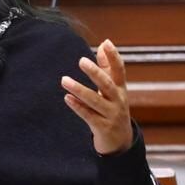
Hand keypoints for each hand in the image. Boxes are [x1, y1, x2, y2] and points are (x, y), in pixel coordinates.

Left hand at [60, 39, 133, 154]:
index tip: (106, 43)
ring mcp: (111, 115)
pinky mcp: (102, 128)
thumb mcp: (114, 89)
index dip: (114, 57)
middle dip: (95, 73)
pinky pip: (89, 116)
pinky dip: (78, 107)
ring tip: (64, 80)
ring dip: (79, 90)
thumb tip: (103, 45)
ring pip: (95, 101)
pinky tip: (67, 98)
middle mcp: (118, 101)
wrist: (120, 142)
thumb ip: (107, 68)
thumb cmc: (114, 109)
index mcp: (120, 89)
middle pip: (107, 85)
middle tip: (81, 61)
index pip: (119, 70)